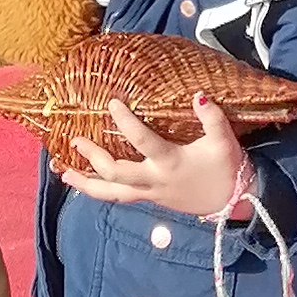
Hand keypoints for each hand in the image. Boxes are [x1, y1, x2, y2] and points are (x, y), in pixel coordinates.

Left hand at [58, 94, 255, 221]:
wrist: (233, 202)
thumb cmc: (226, 168)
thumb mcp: (224, 140)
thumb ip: (212, 117)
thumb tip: (198, 95)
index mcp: (170, 163)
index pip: (142, 142)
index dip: (126, 122)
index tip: (111, 104)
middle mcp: (154, 181)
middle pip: (116, 174)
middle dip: (93, 158)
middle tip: (76, 140)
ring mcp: (149, 193)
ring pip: (111, 194)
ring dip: (86, 184)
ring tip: (63, 174)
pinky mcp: (149, 199)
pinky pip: (118, 197)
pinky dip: (98, 190)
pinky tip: (83, 183)